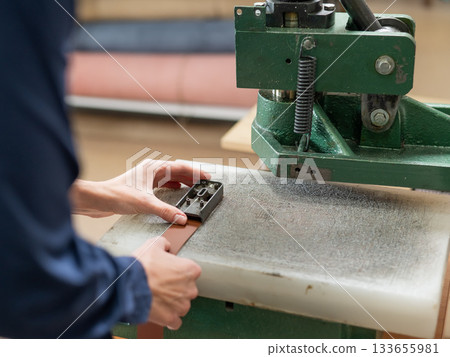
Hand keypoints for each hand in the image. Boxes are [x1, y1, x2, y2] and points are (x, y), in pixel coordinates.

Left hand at [70, 160, 210, 223]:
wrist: (97, 199)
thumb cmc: (115, 195)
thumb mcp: (145, 203)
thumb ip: (165, 211)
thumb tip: (181, 217)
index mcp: (154, 168)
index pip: (180, 167)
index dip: (195, 172)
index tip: (207, 177)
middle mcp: (151, 170)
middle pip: (177, 171)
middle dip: (191, 176)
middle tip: (204, 183)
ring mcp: (147, 178)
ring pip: (170, 177)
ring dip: (183, 181)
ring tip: (194, 187)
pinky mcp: (142, 186)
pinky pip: (163, 184)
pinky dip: (173, 187)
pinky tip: (177, 191)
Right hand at [134, 237, 200, 328]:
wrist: (128, 285)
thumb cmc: (141, 266)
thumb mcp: (153, 244)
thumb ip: (164, 243)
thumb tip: (166, 246)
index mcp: (189, 270)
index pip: (192, 271)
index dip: (179, 271)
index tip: (170, 272)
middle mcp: (190, 288)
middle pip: (188, 289)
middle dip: (177, 288)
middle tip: (162, 284)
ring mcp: (181, 305)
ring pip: (182, 305)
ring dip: (173, 303)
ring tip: (158, 298)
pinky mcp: (171, 318)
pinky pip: (175, 322)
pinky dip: (169, 319)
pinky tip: (161, 312)